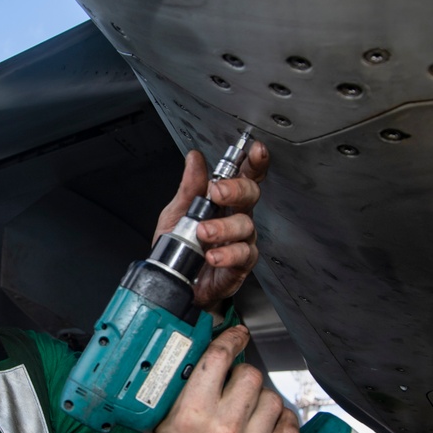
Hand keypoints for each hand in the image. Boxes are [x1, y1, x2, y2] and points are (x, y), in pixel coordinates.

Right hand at [102, 325, 298, 432]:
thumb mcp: (160, 419)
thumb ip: (182, 387)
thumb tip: (205, 353)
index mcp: (191, 414)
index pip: (220, 358)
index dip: (231, 339)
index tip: (237, 336)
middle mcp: (222, 431)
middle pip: (251, 376)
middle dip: (244, 374)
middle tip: (237, 382)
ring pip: (272, 401)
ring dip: (262, 398)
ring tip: (251, 407)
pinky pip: (289, 431)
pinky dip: (282, 421)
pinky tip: (269, 422)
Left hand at [151, 141, 269, 312]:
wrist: (176, 281)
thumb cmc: (181, 247)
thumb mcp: (177, 212)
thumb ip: (189, 188)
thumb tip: (195, 159)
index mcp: (224, 201)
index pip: (244, 176)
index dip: (254, 163)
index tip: (256, 151)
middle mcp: (236, 218)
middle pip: (251, 196)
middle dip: (237, 190)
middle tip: (218, 192)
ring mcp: (241, 240)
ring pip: (245, 226)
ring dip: (224, 227)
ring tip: (203, 232)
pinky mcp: (240, 264)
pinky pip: (242, 255)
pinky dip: (227, 254)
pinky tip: (213, 255)